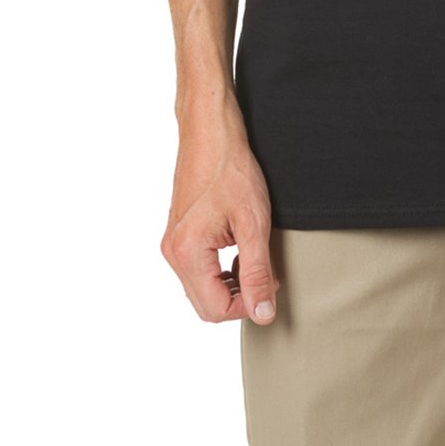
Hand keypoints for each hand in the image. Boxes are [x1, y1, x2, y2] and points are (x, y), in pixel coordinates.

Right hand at [159, 104, 280, 324]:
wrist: (211, 131)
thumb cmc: (231, 169)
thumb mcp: (254, 223)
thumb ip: (257, 272)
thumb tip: (263, 314)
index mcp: (186, 253)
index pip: (215, 309)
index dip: (248, 305)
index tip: (271, 285)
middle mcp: (172, 252)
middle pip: (205, 303)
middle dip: (239, 297)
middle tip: (266, 276)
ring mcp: (172, 243)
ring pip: (201, 288)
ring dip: (230, 284)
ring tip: (255, 261)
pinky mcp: (179, 233)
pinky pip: (198, 269)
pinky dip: (220, 270)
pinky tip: (240, 251)